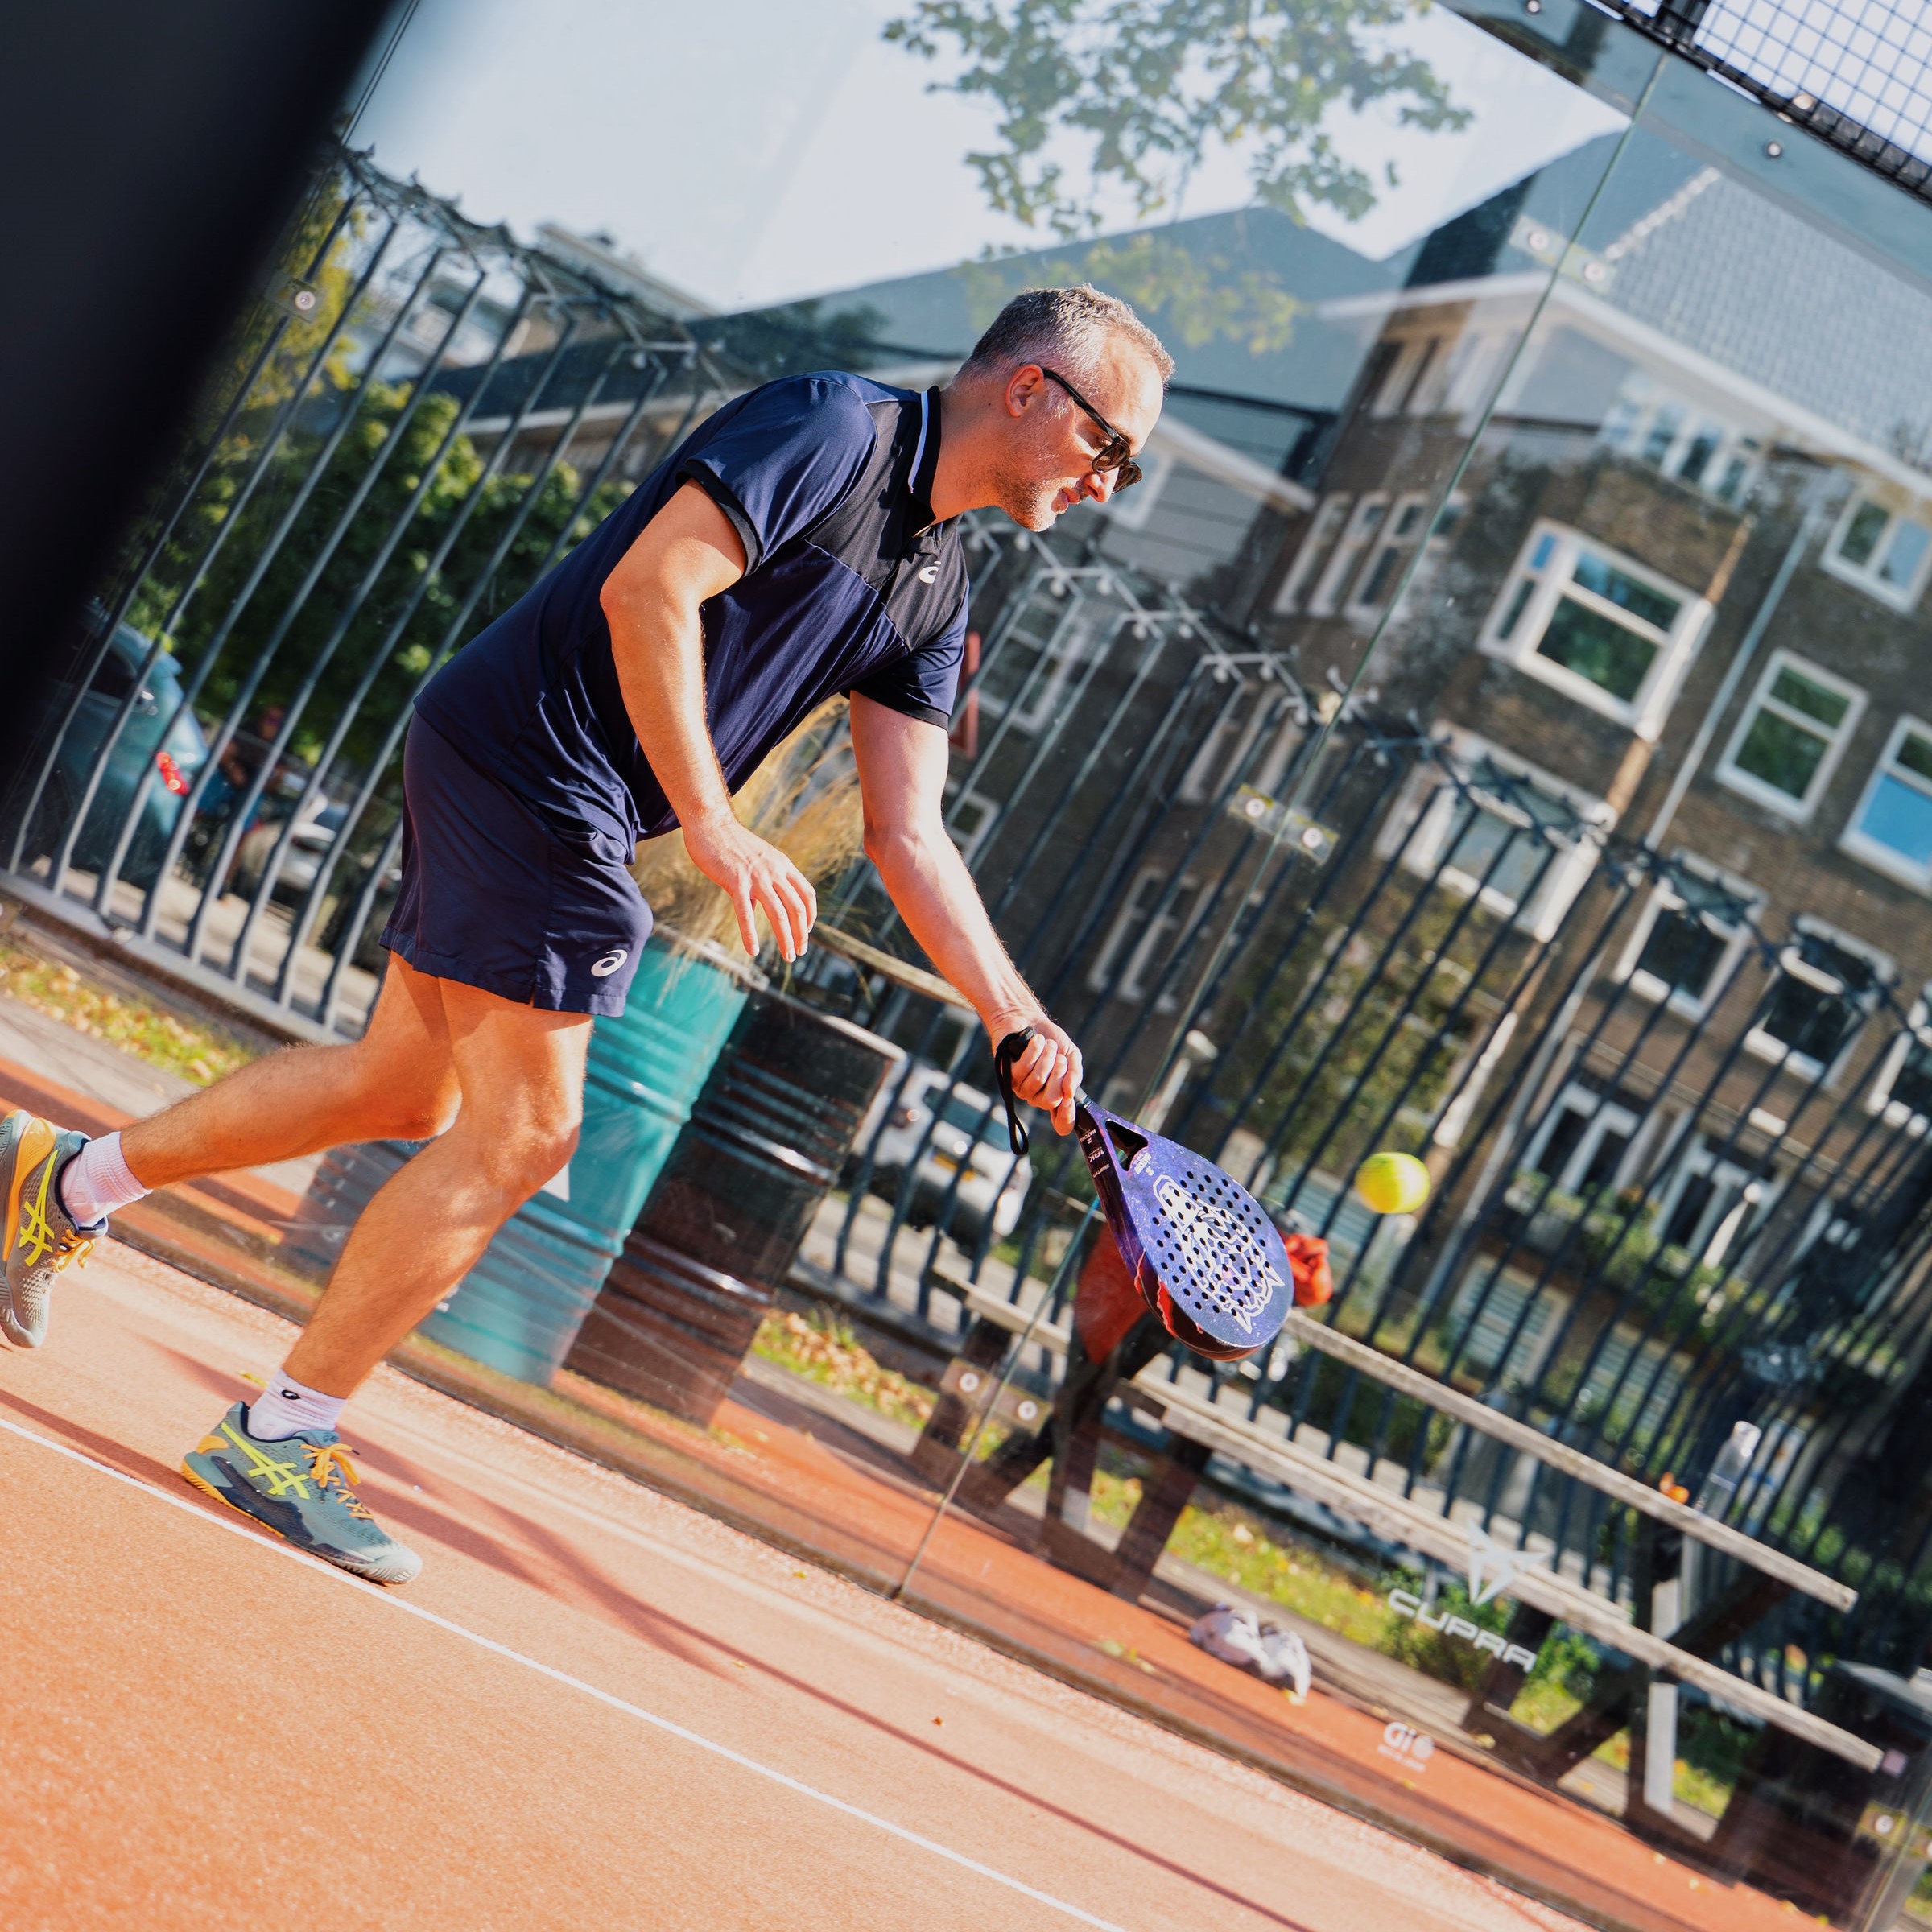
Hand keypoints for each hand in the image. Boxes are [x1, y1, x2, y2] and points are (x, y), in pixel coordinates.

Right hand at [682, 808, 816, 960]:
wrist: (710, 824)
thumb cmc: (730, 843)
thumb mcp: (756, 859)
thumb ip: (762, 881)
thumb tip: (755, 906)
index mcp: (782, 865)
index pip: (807, 894)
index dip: (811, 915)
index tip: (807, 931)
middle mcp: (774, 871)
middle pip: (797, 908)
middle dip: (801, 934)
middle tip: (799, 951)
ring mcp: (756, 877)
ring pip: (779, 914)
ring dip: (786, 938)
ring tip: (788, 956)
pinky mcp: (735, 882)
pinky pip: (746, 913)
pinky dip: (751, 934)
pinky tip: (753, 950)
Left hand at [996, 1013, 1081, 1136]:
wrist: (1028, 1020)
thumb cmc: (1050, 1041)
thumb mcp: (1071, 1056)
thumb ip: (1075, 1074)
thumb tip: (1070, 1093)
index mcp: (1054, 1095)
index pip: (1061, 1122)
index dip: (1066, 1117)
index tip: (1069, 1101)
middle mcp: (1036, 1096)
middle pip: (1051, 1099)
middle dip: (1059, 1072)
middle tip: (1058, 1055)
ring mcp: (1021, 1087)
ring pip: (1037, 1080)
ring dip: (1046, 1057)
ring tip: (1046, 1043)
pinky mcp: (1007, 1074)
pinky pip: (1023, 1068)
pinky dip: (1034, 1050)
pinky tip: (1035, 1040)